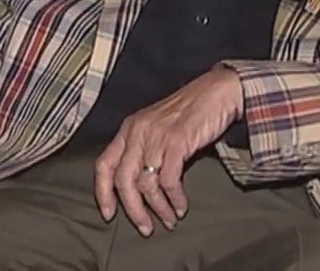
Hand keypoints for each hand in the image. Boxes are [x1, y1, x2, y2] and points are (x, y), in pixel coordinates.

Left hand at [94, 66, 242, 236]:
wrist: (217, 92)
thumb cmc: (188, 113)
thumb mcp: (156, 127)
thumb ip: (143, 150)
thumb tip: (138, 188)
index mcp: (128, 129)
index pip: (103, 164)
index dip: (102, 192)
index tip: (108, 214)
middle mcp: (138, 131)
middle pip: (122, 180)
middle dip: (132, 209)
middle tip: (145, 228)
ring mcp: (157, 135)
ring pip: (146, 183)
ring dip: (157, 208)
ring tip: (168, 220)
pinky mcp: (177, 141)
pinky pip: (169, 179)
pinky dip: (174, 198)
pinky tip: (181, 207)